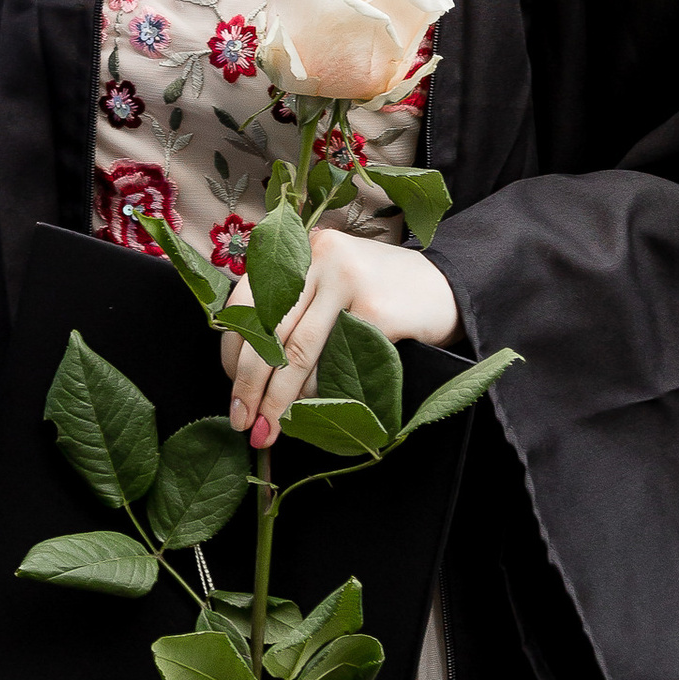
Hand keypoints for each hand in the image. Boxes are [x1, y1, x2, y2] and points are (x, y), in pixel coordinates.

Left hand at [222, 228, 460, 450]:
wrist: (448, 289)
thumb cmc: (378, 295)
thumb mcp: (329, 287)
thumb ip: (293, 311)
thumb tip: (246, 373)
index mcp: (300, 249)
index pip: (248, 302)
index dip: (233, 350)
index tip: (230, 388)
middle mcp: (319, 257)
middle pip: (268, 329)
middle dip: (249, 384)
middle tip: (242, 422)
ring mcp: (348, 281)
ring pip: (298, 352)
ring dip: (278, 400)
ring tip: (268, 431)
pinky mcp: (376, 311)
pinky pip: (336, 364)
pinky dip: (319, 395)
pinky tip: (312, 416)